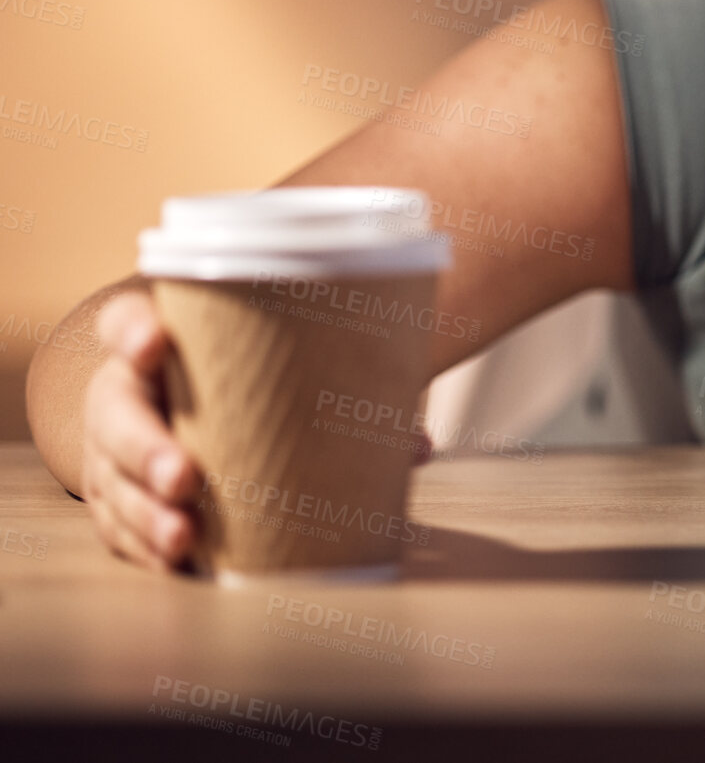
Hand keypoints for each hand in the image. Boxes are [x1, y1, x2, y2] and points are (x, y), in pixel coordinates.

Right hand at [80, 293, 437, 572]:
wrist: (210, 409)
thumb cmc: (258, 381)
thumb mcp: (286, 367)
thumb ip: (348, 387)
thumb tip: (417, 446)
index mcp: (161, 342)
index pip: (128, 321)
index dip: (135, 330)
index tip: (156, 344)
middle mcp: (124, 393)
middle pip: (114, 413)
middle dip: (145, 447)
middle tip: (186, 477)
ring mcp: (111, 452)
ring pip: (110, 481)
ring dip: (144, 512)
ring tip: (184, 536)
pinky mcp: (117, 500)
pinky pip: (118, 527)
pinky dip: (143, 546)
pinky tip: (174, 561)